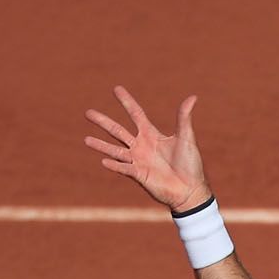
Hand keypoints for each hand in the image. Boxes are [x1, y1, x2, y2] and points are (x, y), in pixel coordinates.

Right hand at [83, 86, 211, 212]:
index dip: (126, 101)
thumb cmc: (190, 164)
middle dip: (103, 122)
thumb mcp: (186, 138)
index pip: (136, 114)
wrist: (190, 190)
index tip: (116, 89)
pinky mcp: (139, 175)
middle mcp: (141, 146)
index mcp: (151, 134)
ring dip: (101, 145)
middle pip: (118, 130)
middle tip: (88, 112)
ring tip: (86, 140)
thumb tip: (192, 97)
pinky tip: (103, 161)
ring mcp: (138, 161)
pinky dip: (115, 165)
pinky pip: (124, 169)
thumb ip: (184, 118)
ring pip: (115, 150)